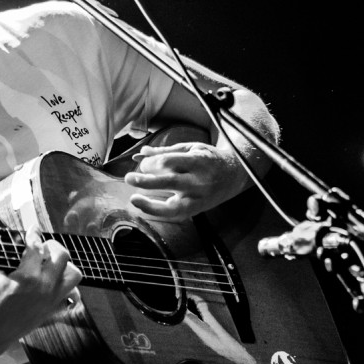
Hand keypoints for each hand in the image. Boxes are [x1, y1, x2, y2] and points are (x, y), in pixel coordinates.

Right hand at [0, 229, 82, 355]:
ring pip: (74, 274)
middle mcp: (42, 287)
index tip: (33, 230)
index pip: (36, 246)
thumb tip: (2, 233)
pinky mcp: (53, 309)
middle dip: (52, 246)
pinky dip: (67, 285)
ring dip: (64, 265)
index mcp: (24, 277)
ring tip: (51, 264)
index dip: (34, 234)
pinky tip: (53, 282)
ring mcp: (51, 299)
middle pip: (61, 255)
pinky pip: (72, 294)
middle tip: (42, 248)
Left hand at [125, 141, 245, 219]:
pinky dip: (159, 212)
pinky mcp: (197, 210)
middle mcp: (199, 181)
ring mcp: (198, 198)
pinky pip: (176, 215)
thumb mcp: (191, 148)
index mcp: (198, 161)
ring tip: (134, 199)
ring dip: (150, 204)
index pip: (169, 162)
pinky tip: (145, 206)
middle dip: (146, 181)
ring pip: (173, 207)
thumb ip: (166, 151)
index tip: (143, 163)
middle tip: (129, 178)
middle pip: (169, 182)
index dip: (151, 163)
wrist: (235, 175)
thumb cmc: (209, 159)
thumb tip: (141, 153)